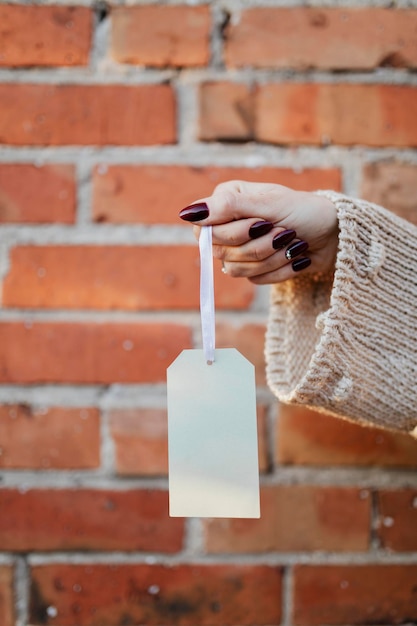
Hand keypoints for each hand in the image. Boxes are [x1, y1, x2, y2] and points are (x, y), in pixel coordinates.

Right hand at [179, 181, 338, 283]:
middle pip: (221, 253)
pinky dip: (280, 270)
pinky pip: (255, 280)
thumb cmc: (305, 211)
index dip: (230, 234)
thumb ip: (228, 206)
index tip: (260, 224)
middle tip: (284, 231)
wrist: (335, 234)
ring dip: (272, 258)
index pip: (203, 231)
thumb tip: (188, 213)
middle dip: (258, 245)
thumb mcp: (270, 204)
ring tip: (293, 243)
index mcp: (227, 202)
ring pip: (237, 270)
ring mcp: (240, 249)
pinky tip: (296, 258)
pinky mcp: (255, 269)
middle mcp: (229, 225)